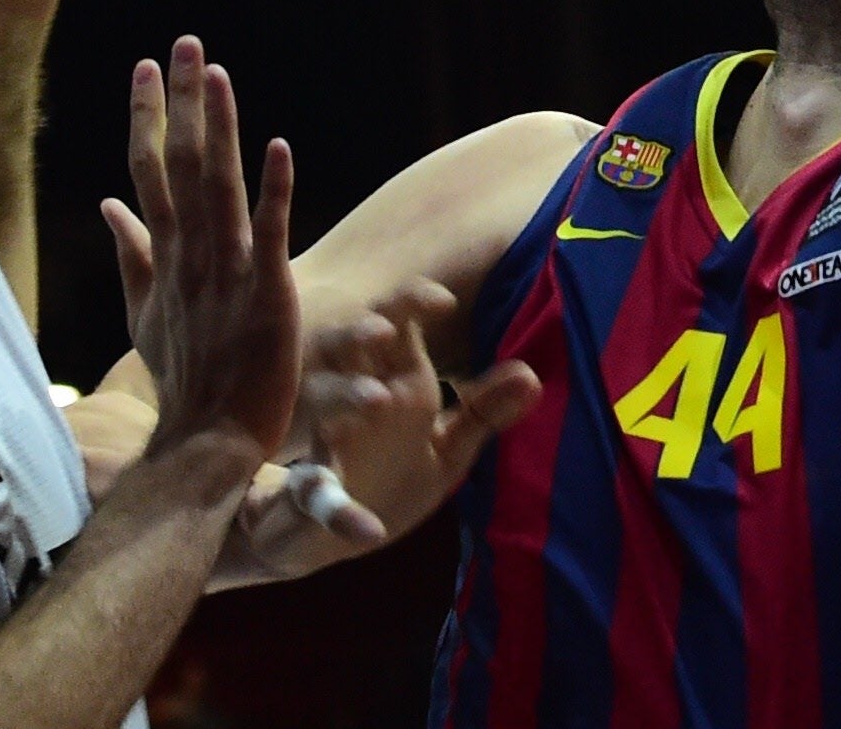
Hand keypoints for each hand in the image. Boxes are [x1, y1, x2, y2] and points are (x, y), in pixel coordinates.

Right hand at [101, 38, 298, 472]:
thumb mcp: (144, 314)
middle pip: (179, 164)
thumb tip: (108, 205)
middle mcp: (189, 254)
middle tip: (185, 44)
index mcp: (163, 255)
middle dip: (181, 101)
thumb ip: (129, 254)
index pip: (148, 171)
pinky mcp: (265, 293)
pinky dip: (273, 190)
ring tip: (218, 74)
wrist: (206, 440)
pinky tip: (278, 146)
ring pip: (218, 186)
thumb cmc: (184, 377)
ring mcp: (226, 271)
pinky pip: (270, 233)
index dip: (147, 116)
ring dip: (218, 128)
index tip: (147, 67)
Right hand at [220, 282, 540, 582]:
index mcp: (389, 383)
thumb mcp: (445, 448)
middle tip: (384, 330)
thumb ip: (483, 413)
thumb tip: (531, 374)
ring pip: (319, 403)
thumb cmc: (387, 477)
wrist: (327, 540)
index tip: (444, 301)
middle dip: (358, 332)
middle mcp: (352, 402)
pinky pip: (314, 496)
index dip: (410, 304)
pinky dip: (337, 511)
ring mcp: (325, 445)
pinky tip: (367, 529)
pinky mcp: (309, 496)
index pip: (394, 326)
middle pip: (342, 346)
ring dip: (344, 395)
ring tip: (378, 399)